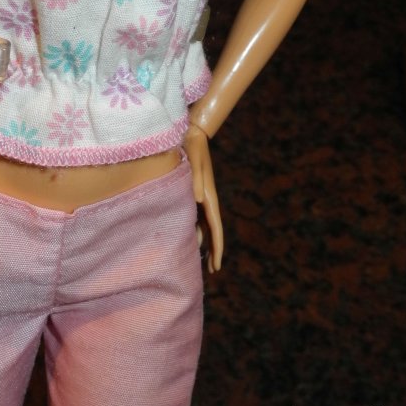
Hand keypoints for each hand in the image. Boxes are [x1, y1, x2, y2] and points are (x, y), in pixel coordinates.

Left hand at [183, 124, 222, 272]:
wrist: (191, 134)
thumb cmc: (192, 148)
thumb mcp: (193, 162)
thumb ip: (195, 179)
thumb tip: (196, 199)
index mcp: (208, 196)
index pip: (216, 228)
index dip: (217, 248)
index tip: (217, 266)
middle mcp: (206, 199)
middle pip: (212, 231)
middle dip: (213, 250)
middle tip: (211, 270)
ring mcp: (201, 196)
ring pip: (204, 225)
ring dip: (203, 241)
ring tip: (199, 259)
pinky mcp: (193, 191)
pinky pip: (195, 215)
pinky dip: (195, 228)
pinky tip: (187, 235)